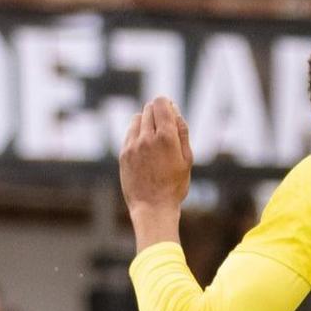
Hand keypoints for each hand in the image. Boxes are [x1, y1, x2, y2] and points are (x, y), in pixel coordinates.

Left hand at [119, 97, 192, 247]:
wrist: (152, 207)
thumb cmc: (175, 185)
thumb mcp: (187, 159)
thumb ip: (182, 133)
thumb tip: (176, 113)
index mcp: (166, 137)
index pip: (160, 103)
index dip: (166, 103)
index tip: (171, 110)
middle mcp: (147, 137)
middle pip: (149, 108)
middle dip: (158, 112)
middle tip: (166, 125)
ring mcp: (132, 145)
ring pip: (137, 119)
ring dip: (147, 121)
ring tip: (155, 136)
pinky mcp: (123, 153)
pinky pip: (130, 133)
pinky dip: (138, 133)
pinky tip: (145, 146)